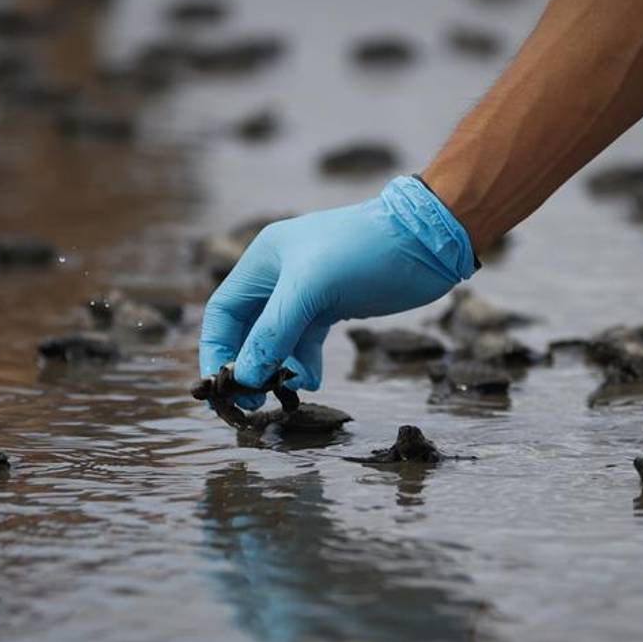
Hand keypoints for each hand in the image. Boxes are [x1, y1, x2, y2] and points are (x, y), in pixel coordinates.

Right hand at [198, 175, 476, 407]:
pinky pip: (304, 343)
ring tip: (286, 392)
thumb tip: (244, 376)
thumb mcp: (312, 289)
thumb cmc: (364, 251)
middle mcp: (278, 276)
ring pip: (276, 340)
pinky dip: (303, 363)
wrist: (426, 241)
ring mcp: (305, 293)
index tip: (220, 386)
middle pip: (246, 330)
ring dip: (277, 368)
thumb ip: (274, 332)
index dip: (216, 349)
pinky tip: (311, 381)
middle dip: (247, 365)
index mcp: (264, 261)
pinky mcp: (331, 307)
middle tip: (252, 400)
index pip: (223, 312)